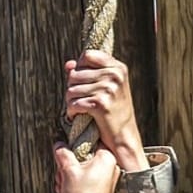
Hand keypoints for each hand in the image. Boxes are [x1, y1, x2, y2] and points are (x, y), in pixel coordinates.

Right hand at [54, 144, 119, 192]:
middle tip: (63, 175)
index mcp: (106, 158)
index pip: (88, 143)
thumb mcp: (68, 170)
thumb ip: (63, 154)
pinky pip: (86, 182)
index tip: (66, 157)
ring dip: (69, 177)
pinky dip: (75, 186)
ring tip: (64, 186)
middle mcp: (111, 168)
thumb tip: (59, 146)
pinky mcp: (102, 191)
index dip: (73, 149)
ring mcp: (107, 181)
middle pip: (83, 158)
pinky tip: (68, 192)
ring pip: (83, 171)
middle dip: (68, 167)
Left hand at [64, 51, 147, 171]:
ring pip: (71, 90)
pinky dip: (71, 112)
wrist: (124, 137)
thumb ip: (88, 73)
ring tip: (79, 109)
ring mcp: (108, 89)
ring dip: (70, 102)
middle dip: (72, 89)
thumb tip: (68, 65)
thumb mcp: (106, 89)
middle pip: (75, 74)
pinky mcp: (100, 104)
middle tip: (80, 101)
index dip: (79, 68)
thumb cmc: (114, 113)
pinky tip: (77, 117)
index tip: (83, 82)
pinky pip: (73, 103)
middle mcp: (114, 76)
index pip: (87, 55)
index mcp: (118, 68)